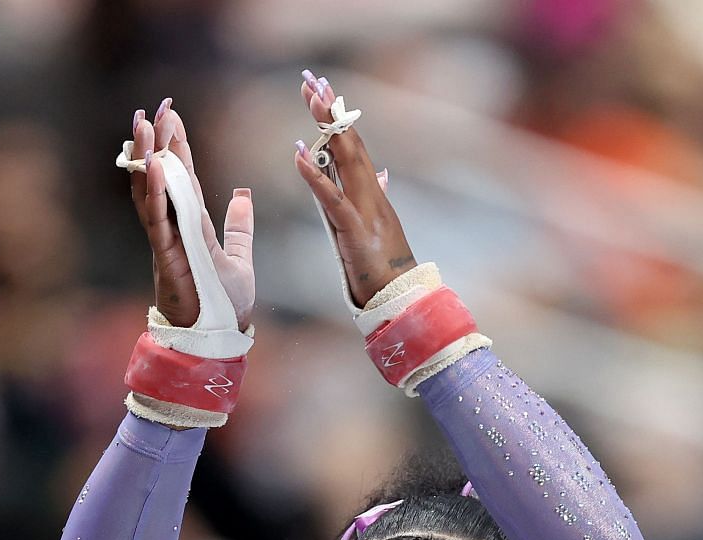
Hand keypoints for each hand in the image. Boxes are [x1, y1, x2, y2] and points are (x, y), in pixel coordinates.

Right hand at [128, 98, 254, 329]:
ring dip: (146, 160)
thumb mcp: (240, 258)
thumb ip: (238, 228)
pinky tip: (155, 166)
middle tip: (152, 109)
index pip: (185, 179)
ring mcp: (167, 243)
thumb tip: (243, 196)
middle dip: (156, 144)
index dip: (177, 147)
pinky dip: (156, 193)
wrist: (220, 338)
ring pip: (152, 194)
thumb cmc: (226, 304)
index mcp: (193, 226)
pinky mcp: (166, 258)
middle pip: (162, 179)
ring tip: (142, 126)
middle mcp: (175, 230)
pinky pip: (158, 221)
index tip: (171, 116)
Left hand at [292, 72, 415, 306]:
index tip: (322, 91)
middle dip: (331, 110)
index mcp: (371, 192)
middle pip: (349, 143)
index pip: (352, 146)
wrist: (402, 297)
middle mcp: (370, 193)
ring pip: (345, 161)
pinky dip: (315, 177)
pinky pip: (332, 199)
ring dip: (328, 128)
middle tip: (314, 80)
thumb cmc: (387, 266)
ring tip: (312, 99)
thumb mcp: (378, 225)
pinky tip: (300, 157)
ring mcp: (365, 209)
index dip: (338, 117)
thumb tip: (380, 172)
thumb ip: (375, 195)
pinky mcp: (355, 230)